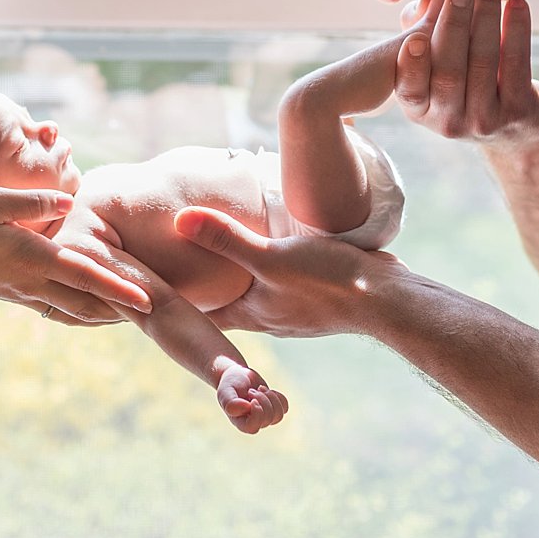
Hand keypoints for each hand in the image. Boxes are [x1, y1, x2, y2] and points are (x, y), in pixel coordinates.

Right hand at [0, 187, 151, 322]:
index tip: (148, 301)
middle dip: (122, 309)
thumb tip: (71, 201)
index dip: (118, 288)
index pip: (86, 275)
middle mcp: (35, 281)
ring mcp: (27, 292)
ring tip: (133, 314)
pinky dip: (83, 313)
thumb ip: (32, 202)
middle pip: (89, 301)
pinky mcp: (17, 295)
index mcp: (35, 258)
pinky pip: (59, 309)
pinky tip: (95, 310)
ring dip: (106, 314)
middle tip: (157, 313)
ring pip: (76, 310)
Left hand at [174, 206, 403, 337]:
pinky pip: (279, 285)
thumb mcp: (271, 256)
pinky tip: (268, 250)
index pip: (199, 312)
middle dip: (202, 286)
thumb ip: (227, 238)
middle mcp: (268, 318)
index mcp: (249, 315)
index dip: (174, 298)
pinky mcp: (314, 298)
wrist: (388, 300)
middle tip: (174, 261)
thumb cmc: (328, 281)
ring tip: (216, 252)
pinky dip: (265, 271)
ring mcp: (292, 311)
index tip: (149, 284)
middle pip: (223, 303)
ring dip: (236, 277)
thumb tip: (179, 219)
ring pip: (252, 293)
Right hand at [214, 361, 288, 434]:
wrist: (237, 375)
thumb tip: (247, 408)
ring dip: (271, 398)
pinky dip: (278, 396)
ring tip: (260, 388)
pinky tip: (268, 391)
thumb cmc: (230, 384)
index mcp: (240, 422)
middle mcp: (253, 422)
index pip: (253, 427)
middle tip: (251, 390)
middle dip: (262, 400)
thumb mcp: (225, 391)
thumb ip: (231, 402)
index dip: (257, 414)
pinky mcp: (274, 408)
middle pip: (267, 419)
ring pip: (278, 415)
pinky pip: (284, 407)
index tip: (252, 399)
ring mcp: (265, 416)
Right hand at [395, 0, 538, 151]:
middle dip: (454, 28)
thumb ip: (426, 35)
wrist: (513, 127)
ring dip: (486, 21)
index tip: (415, 39)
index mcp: (420, 110)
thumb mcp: (437, 69)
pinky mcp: (518, 111)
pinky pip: (516, 64)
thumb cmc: (466, 84)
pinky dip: (517, 30)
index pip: (410, 91)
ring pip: (483, 64)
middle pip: (449, 74)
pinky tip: (517, 5)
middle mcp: (448, 121)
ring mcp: (485, 120)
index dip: (411, 67)